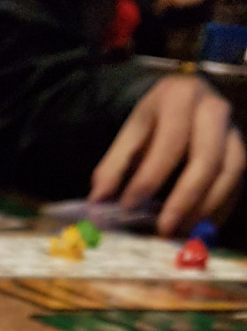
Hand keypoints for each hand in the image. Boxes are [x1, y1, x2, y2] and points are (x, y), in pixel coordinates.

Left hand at [90, 74, 244, 235]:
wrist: (179, 105)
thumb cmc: (152, 123)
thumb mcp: (129, 135)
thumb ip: (112, 167)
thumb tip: (98, 202)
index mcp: (181, 97)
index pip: (170, 141)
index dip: (150, 177)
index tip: (129, 206)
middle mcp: (214, 109)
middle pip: (208, 157)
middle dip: (185, 197)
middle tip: (163, 229)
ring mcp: (232, 131)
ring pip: (231, 171)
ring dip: (206, 208)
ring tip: (179, 233)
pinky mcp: (239, 151)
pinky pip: (238, 184)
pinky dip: (219, 210)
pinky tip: (197, 230)